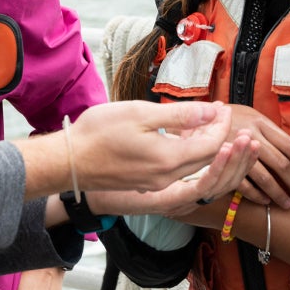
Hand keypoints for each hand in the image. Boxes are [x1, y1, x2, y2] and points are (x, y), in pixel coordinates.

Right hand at [69, 100, 234, 191]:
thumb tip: (210, 113)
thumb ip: (179, 115)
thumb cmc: (99, 134)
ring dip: (204, 143)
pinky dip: (186, 151)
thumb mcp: (141, 114)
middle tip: (218, 111)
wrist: (68, 162)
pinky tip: (180, 135)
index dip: (221, 125)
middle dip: (218, 133)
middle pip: (206, 157)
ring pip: (192, 165)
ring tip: (204, 121)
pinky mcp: (145, 182)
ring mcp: (155, 183)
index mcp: (169, 160)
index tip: (221, 106)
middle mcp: (167, 177)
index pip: (212, 145)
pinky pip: (177, 168)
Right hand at [226, 104, 289, 206]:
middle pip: (280, 163)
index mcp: (260, 122)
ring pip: (264, 177)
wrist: (197, 117)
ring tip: (285, 203)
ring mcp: (236, 150)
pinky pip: (243, 183)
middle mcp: (251, 135)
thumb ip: (268, 131)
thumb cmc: (227, 117)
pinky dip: (255, 194)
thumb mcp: (249, 115)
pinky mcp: (222, 162)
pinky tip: (264, 200)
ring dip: (277, 193)